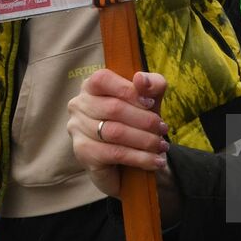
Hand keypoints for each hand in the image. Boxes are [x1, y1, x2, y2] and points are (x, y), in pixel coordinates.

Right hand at [67, 69, 169, 198]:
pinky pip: (114, 153)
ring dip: (145, 140)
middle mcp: (78, 105)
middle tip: (163, 129)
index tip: (151, 103)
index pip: (103, 79)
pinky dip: (140, 157)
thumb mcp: (150, 99)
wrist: (126, 162)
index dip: (129, 90)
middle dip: (144, 120)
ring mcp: (77, 129)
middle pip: (113, 108)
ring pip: (115, 132)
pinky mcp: (83, 153)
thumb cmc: (136, 122)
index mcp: (91, 85)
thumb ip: (151, 84)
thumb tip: (141, 78)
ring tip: (162, 145)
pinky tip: (155, 161)